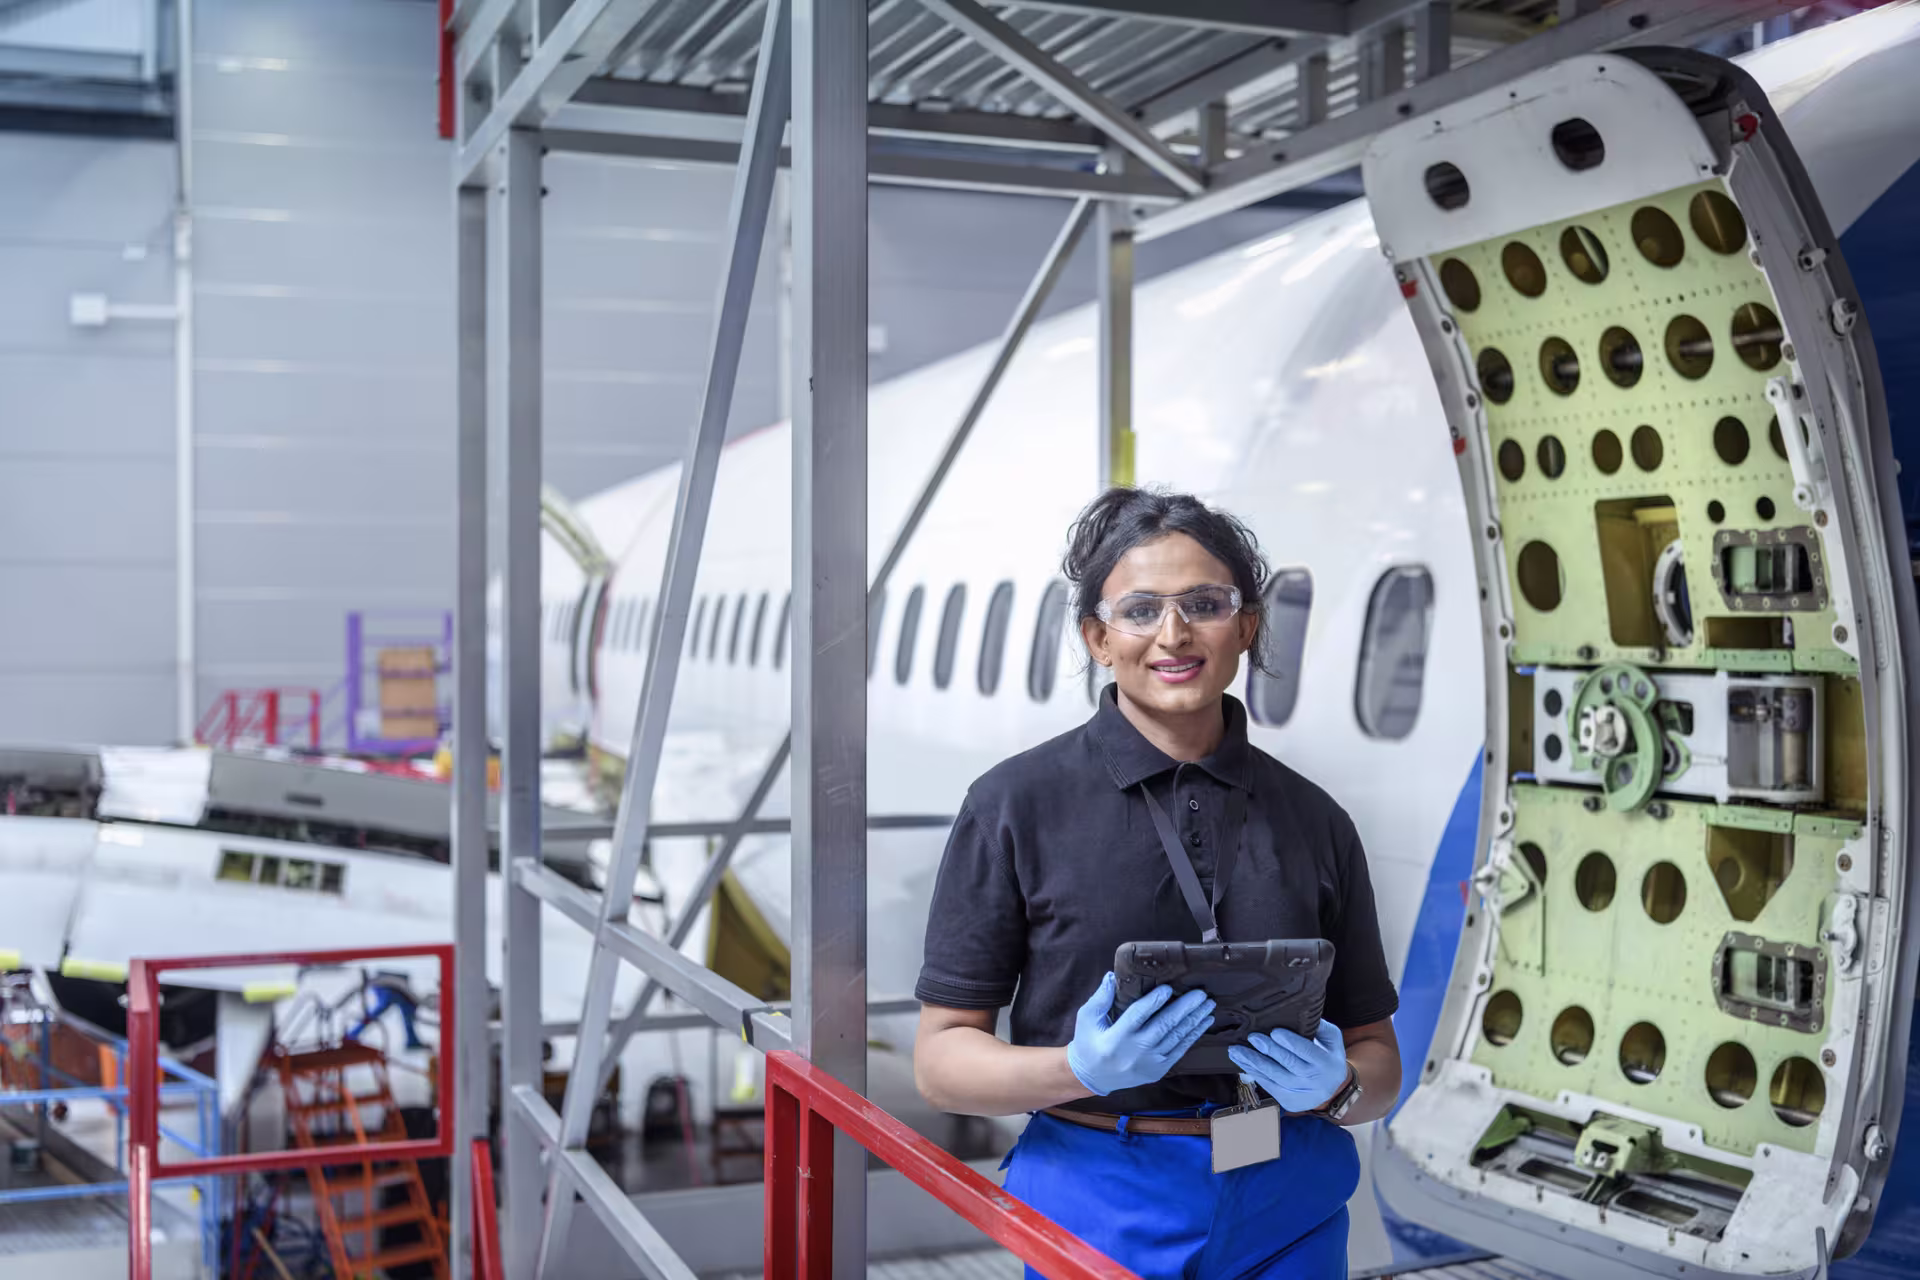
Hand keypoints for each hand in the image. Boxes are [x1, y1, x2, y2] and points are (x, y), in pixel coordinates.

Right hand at [1065, 973, 1214, 1096]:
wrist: (1092, 1078)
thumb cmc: (1088, 1043)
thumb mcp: (1086, 1018)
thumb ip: (1100, 998)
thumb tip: (1111, 976)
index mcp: (1117, 1036)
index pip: (1139, 1015)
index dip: (1154, 1001)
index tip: (1169, 988)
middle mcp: (1136, 1050)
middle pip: (1164, 1025)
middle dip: (1185, 1008)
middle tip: (1200, 993)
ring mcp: (1150, 1062)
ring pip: (1176, 1038)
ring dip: (1194, 1020)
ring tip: (1207, 1005)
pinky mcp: (1158, 1070)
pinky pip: (1180, 1051)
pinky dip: (1193, 1036)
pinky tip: (1203, 1023)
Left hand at [1227, 1020, 1349, 1112]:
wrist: (1333, 1090)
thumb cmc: (1327, 1057)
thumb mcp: (1332, 1040)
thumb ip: (1318, 1027)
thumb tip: (1299, 1013)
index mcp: (1326, 1062)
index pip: (1306, 1051)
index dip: (1290, 1042)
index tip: (1274, 1031)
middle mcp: (1315, 1080)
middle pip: (1289, 1064)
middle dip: (1269, 1050)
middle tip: (1252, 1037)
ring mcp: (1301, 1093)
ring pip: (1275, 1077)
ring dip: (1253, 1063)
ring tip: (1236, 1051)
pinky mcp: (1289, 1101)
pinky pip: (1269, 1086)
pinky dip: (1254, 1074)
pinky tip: (1242, 1063)